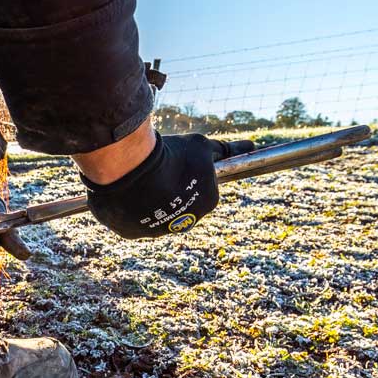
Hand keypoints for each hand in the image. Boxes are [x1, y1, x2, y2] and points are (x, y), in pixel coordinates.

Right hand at [83, 133, 252, 238]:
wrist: (131, 168)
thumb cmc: (170, 155)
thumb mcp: (200, 145)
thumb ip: (221, 150)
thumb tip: (251, 145)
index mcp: (207, 203)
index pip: (203, 189)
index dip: (190, 172)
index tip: (178, 162)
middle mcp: (184, 223)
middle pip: (180, 204)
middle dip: (172, 189)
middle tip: (159, 168)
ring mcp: (156, 231)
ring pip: (154, 214)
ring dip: (150, 200)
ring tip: (140, 178)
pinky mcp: (130, 232)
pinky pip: (132, 219)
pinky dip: (130, 208)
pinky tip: (126, 191)